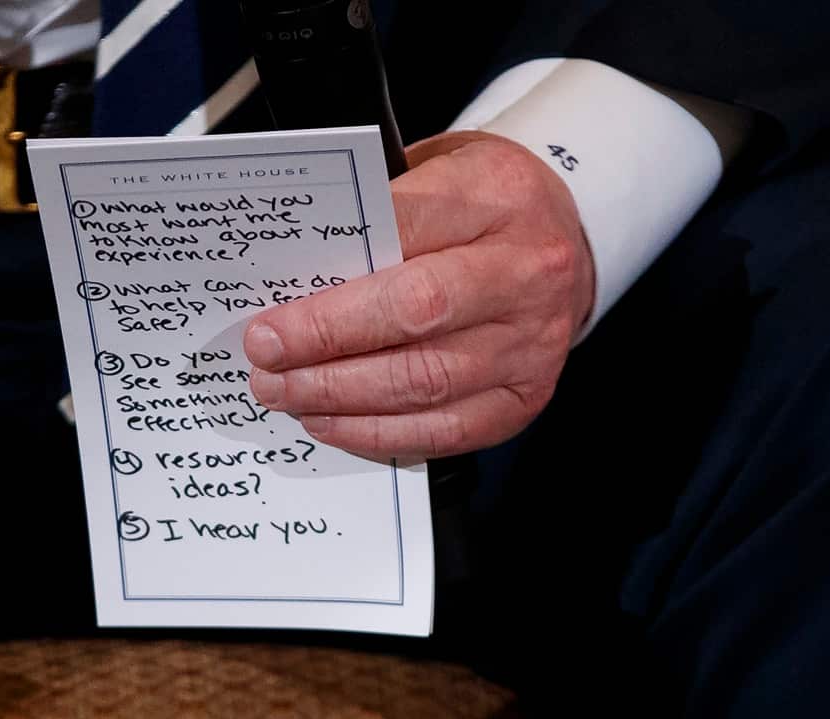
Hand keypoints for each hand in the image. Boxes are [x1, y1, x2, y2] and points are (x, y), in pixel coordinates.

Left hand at [244, 130, 595, 459]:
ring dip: (342, 396)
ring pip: (426, 380)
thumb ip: (374, 219)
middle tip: (266, 359)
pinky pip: (447, 429)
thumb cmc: (482, 206)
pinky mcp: (525, 396)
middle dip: (327, 342)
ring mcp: (532, 341)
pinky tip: (332, 422)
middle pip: (417, 312)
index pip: (402, 235)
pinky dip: (379, 433)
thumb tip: (290, 279)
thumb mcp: (436, 174)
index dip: (333, 284)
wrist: (563, 241)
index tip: (270, 317)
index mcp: (496, 196)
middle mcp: (525, 272)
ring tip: (287, 394)